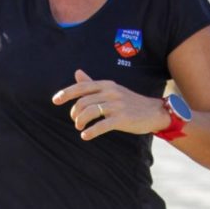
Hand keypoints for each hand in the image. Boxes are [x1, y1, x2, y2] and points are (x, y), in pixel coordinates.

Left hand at [52, 69, 169, 140]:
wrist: (154, 112)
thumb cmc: (130, 101)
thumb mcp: (112, 89)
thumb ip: (93, 83)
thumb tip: (77, 72)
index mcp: (107, 85)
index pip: (81, 86)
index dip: (66, 93)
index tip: (55, 100)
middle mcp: (111, 92)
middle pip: (83, 101)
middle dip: (74, 113)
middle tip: (76, 121)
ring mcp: (117, 106)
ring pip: (90, 112)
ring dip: (80, 122)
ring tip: (80, 128)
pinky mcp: (122, 119)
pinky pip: (101, 125)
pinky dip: (91, 132)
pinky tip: (86, 136)